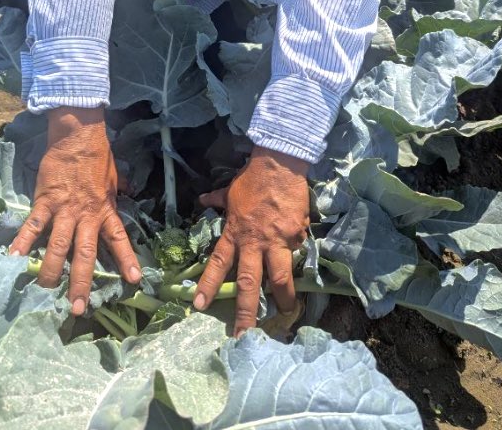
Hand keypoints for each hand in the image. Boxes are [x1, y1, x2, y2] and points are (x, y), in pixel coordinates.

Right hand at [9, 106, 140, 314]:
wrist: (77, 135)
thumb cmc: (97, 157)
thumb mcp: (115, 178)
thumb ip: (118, 193)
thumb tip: (130, 194)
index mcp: (105, 210)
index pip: (118, 239)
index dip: (126, 259)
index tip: (134, 281)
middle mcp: (85, 215)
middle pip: (84, 253)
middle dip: (82, 282)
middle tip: (79, 308)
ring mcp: (63, 210)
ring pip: (57, 246)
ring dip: (52, 270)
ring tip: (46, 292)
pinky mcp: (44, 202)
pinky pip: (32, 226)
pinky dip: (22, 243)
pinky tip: (13, 260)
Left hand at [194, 147, 308, 335]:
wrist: (280, 164)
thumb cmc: (252, 178)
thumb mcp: (230, 191)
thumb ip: (217, 200)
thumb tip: (203, 200)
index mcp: (235, 232)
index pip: (218, 263)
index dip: (209, 285)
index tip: (199, 306)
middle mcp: (254, 242)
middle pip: (248, 283)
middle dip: (245, 312)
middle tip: (243, 337)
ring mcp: (277, 241)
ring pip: (279, 277)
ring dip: (282, 299)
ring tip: (285, 314)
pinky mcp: (297, 236)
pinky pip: (297, 252)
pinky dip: (297, 257)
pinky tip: (301, 264)